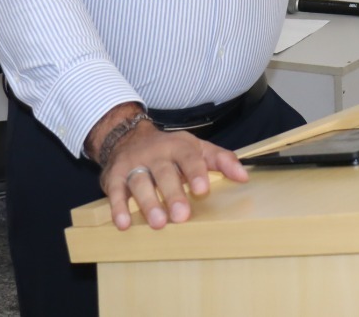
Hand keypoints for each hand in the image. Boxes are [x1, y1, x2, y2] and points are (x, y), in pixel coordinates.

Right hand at [92, 116, 248, 230]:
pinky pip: (115, 191)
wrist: (127, 136)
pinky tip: (123, 223)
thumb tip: (244, 176)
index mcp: (178, 146)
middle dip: (173, 194)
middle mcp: (155, 154)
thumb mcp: (197, 148)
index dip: (195, 172)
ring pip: (140, 182)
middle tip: (181, 215)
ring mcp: (133, 164)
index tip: (202, 190)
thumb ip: (220, 160)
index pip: (188, 157)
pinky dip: (118, 207)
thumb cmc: (170, 150)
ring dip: (148, 202)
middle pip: (164, 172)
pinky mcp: (114, 176)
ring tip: (158, 223)